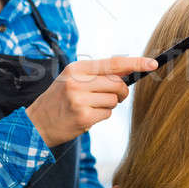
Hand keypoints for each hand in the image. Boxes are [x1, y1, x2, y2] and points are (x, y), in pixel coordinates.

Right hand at [25, 56, 157, 146]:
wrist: (35, 124)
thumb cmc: (59, 100)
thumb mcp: (73, 80)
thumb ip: (98, 74)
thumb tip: (128, 71)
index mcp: (77, 68)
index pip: (113, 63)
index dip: (136, 63)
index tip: (153, 64)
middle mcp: (77, 81)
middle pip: (118, 83)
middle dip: (121, 92)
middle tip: (113, 97)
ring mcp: (79, 100)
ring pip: (114, 100)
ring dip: (109, 105)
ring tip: (91, 107)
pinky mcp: (83, 117)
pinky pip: (107, 114)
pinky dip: (101, 116)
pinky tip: (86, 117)